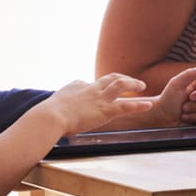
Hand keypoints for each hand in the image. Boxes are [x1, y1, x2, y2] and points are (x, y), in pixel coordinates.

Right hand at [36, 73, 157, 134]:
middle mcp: (90, 88)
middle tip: (131, 81)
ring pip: (121, 85)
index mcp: (77, 86)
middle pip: (110, 78)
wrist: (51, 117)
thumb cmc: (46, 116)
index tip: (101, 89)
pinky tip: (149, 105)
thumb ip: (56, 106)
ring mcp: (99, 98)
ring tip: (142, 86)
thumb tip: (50, 113)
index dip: (97, 86)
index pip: (90, 84)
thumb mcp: (51, 106)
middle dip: (122, 78)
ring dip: (133, 84)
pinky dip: (139, 105)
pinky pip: (126, 106)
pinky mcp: (105, 111)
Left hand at [156, 65, 195, 124]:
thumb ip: (189, 74)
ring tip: (184, 111)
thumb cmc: (168, 99)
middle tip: (184, 105)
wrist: (163, 115)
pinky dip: (195, 119)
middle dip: (195, 106)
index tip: (191, 96)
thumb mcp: (176, 83)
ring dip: (194, 113)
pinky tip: (187, 117)